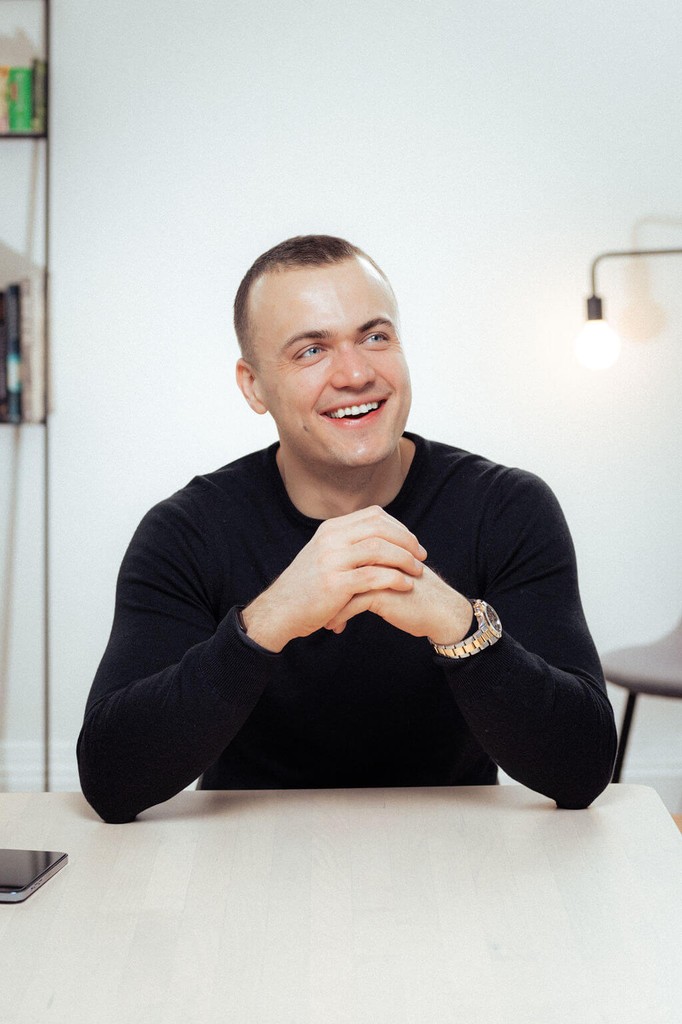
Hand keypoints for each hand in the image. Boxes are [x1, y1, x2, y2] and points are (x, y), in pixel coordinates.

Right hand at [241, 506, 426, 651]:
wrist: (280, 611)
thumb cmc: (306, 588)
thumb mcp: (323, 555)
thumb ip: (346, 544)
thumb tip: (377, 537)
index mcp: (330, 529)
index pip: (373, 515)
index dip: (398, 527)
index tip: (412, 543)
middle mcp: (330, 539)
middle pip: (380, 528)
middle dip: (407, 541)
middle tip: (421, 556)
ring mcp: (331, 561)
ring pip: (379, 549)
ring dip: (404, 559)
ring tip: (417, 572)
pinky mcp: (335, 584)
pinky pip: (373, 576)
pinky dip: (394, 579)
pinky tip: (405, 586)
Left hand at [324, 562, 473, 644]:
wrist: (441, 611)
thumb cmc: (416, 594)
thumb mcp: (390, 574)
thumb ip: (371, 566)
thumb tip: (344, 570)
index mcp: (379, 546)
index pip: (342, 554)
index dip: (329, 572)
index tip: (318, 588)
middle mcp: (377, 554)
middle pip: (338, 567)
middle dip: (323, 588)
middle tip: (313, 605)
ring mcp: (378, 571)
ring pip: (341, 585)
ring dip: (328, 604)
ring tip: (320, 618)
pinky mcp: (382, 592)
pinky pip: (351, 603)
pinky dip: (339, 616)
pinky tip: (334, 626)